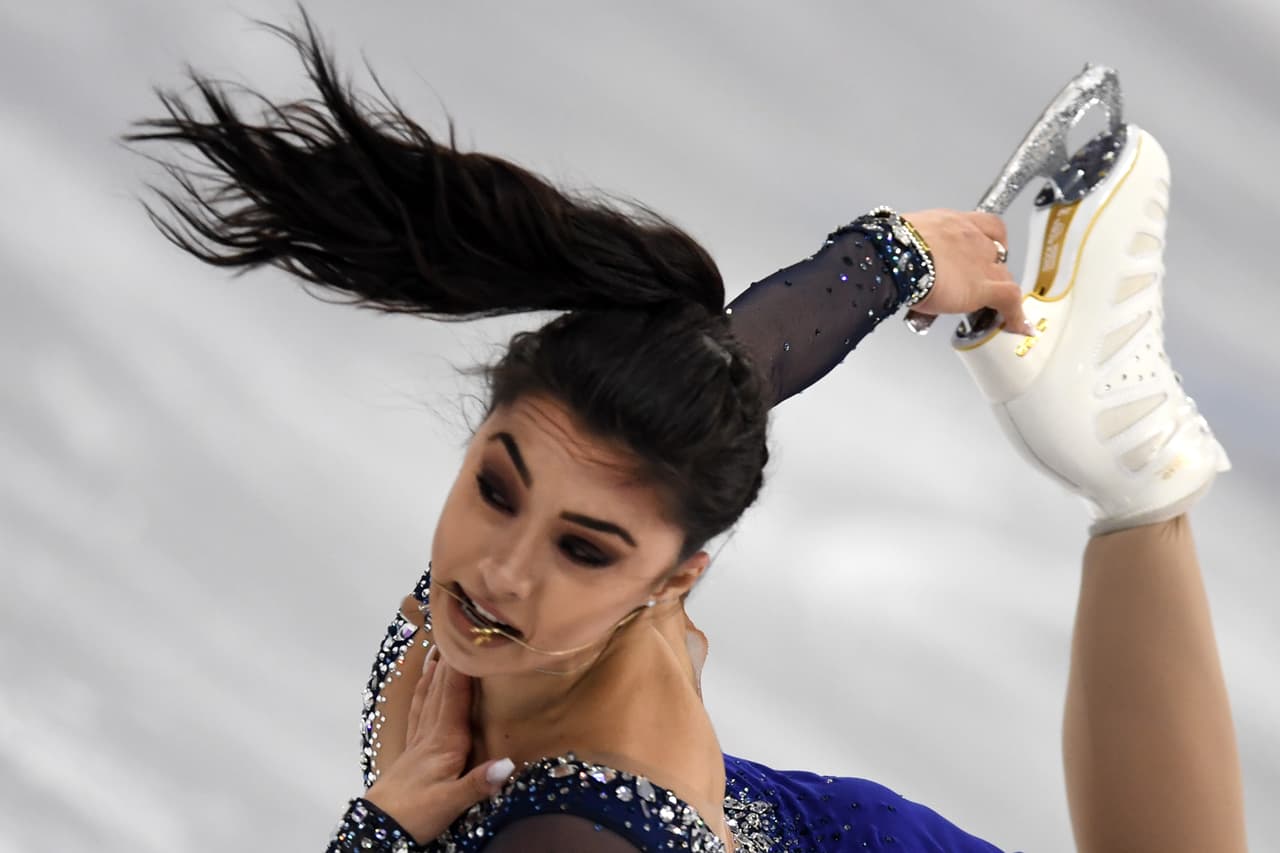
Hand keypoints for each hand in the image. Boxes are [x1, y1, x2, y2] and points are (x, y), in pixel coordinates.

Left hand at [364, 648, 514, 842]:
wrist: (380, 828)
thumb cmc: (416, 814)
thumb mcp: (451, 802)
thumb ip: (479, 782)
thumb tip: (509, 763)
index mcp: (445, 740)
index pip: (455, 695)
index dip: (462, 666)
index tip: (471, 638)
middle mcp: (432, 733)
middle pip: (442, 689)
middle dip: (451, 660)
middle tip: (458, 630)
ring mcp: (420, 740)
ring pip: (429, 696)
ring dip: (436, 670)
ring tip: (441, 646)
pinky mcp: (413, 750)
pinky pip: (419, 711)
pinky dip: (422, 691)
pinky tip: (424, 683)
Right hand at [901, 209, 1033, 335]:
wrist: (895, 255)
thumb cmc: (891, 247)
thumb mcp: (905, 238)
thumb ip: (914, 248)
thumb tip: (906, 262)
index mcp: (951, 223)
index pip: (986, 226)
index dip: (992, 240)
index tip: (989, 250)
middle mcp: (972, 238)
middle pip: (996, 253)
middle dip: (990, 269)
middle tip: (976, 286)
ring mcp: (980, 262)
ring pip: (1004, 276)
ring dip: (1000, 291)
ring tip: (995, 308)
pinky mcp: (983, 286)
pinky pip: (1010, 299)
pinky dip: (1015, 315)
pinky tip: (1017, 326)